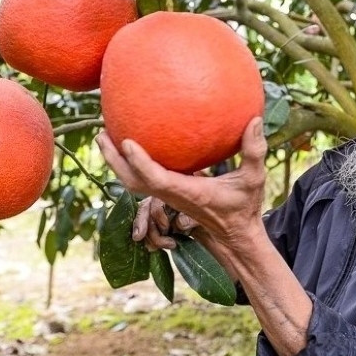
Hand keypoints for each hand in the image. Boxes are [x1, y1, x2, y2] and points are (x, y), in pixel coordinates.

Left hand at [96, 117, 266, 249]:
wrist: (236, 235)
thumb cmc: (244, 207)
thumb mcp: (254, 178)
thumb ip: (254, 151)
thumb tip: (254, 119)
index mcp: (189, 193)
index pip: (157, 179)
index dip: (139, 162)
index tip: (126, 141)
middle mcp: (172, 195)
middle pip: (132, 181)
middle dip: (114, 160)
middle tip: (101, 134)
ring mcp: (167, 197)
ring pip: (133, 183)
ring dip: (117, 162)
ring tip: (105, 136)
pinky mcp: (168, 195)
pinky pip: (143, 179)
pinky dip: (131, 164)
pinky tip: (130, 143)